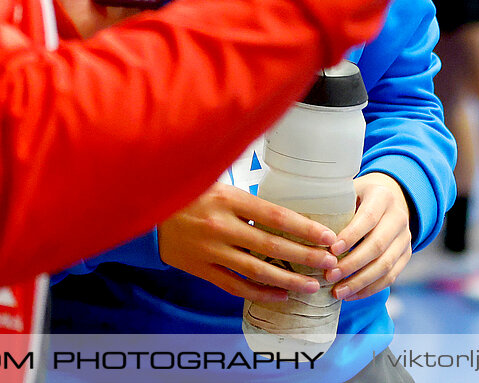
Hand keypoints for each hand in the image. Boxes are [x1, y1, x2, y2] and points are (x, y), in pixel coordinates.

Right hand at [157, 182, 341, 302]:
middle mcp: (221, 226)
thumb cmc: (191, 192)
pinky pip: (235, 285)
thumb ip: (250, 196)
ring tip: (312, 285)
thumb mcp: (220, 182)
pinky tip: (281, 296)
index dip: (305, 228)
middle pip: (271, 246)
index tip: (328, 237)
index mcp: (229, 199)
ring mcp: (210, 251)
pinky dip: (260, 293)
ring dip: (287, 280)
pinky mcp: (201, 269)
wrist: (148, 210)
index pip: (276, 216)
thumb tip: (288, 205)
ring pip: (256, 271)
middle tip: (330, 263)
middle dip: (305, 256)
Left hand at [323, 173, 411, 300]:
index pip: (368, 218)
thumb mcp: (347, 192)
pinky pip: (390, 277)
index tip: (331, 251)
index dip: (350, 236)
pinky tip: (350, 295)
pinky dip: (370, 289)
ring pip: (385, 265)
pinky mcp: (406, 254)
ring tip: (337, 292)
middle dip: (352, 264)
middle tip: (329, 276)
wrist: (388, 198)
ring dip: (360, 282)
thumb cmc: (357, 197)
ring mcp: (405, 237)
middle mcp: (399, 216)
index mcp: (382, 196)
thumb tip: (302, 225)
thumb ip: (332, 205)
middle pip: (377, 245)